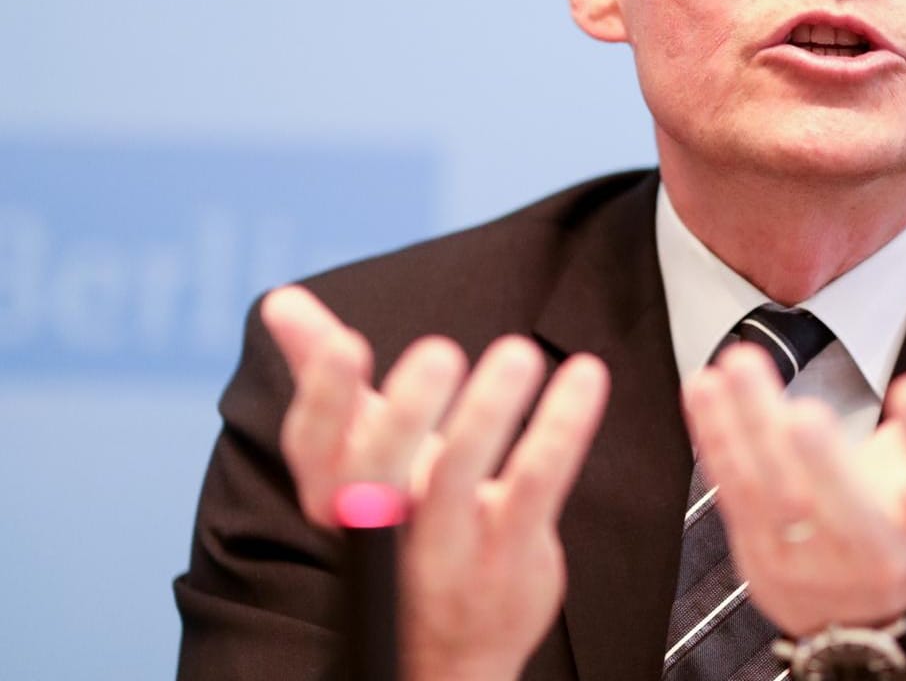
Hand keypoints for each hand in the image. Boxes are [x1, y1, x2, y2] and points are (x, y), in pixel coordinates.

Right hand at [263, 285, 609, 680]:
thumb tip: (280, 300)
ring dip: (487, 416)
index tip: (344, 343)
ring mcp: (446, 551)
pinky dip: (561, 429)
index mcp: (337, 498)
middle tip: (439, 350)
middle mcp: (383, 529)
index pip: (313, 450)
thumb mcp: (364, 452)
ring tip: (517, 354)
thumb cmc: (405, 521)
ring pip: (459, 484)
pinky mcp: (511, 556)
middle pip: (376, 475)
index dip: (322, 399)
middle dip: (403, 414)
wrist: (452, 647)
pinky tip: (584, 376)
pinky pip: (537, 487)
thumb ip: (326, 376)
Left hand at [681, 278, 905, 639]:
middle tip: (804, 412)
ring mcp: (815, 556)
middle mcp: (879, 547)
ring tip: (739, 364)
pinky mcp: (762, 550)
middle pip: (850, 514)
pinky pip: (735, 493)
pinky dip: (718, 438)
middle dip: (825, 465)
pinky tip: (704, 386)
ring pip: (779, 499)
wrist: (866, 602)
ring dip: (753, 429)